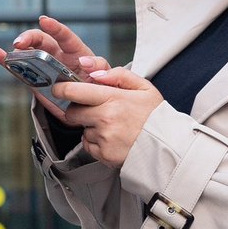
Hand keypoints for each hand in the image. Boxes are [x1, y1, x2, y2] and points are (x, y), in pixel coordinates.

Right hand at [0, 17, 108, 118]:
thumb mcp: (107, 80)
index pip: (65, 36)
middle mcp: (58, 55)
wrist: (89, 110)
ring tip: (8, 49)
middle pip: (42, 40)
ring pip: (28, 51)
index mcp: (76, 52)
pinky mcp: (34, 78)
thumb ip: (101, 69)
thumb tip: (88, 63)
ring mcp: (44, 65)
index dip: (55, 27)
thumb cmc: (99, 90)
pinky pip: (17, 67)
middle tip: (20, 43)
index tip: (43, 20)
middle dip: (30, 38)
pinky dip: (4, 59)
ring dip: (17, 49)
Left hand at [45, 69, 163, 166]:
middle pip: (72, 112)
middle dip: (77, 110)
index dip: (61, 89)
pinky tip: (112, 138)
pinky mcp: (104, 155)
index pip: (74, 91)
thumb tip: (94, 73)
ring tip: (113, 126)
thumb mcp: (144, 87)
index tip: (58, 88)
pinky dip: (95, 142)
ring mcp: (103, 138)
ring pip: (82, 129)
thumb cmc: (156, 116)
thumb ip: (119, 75)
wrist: (169, 147)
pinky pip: (88, 145)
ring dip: (90, 127)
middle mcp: (105, 118)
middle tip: (93, 110)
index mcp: (113, 99)